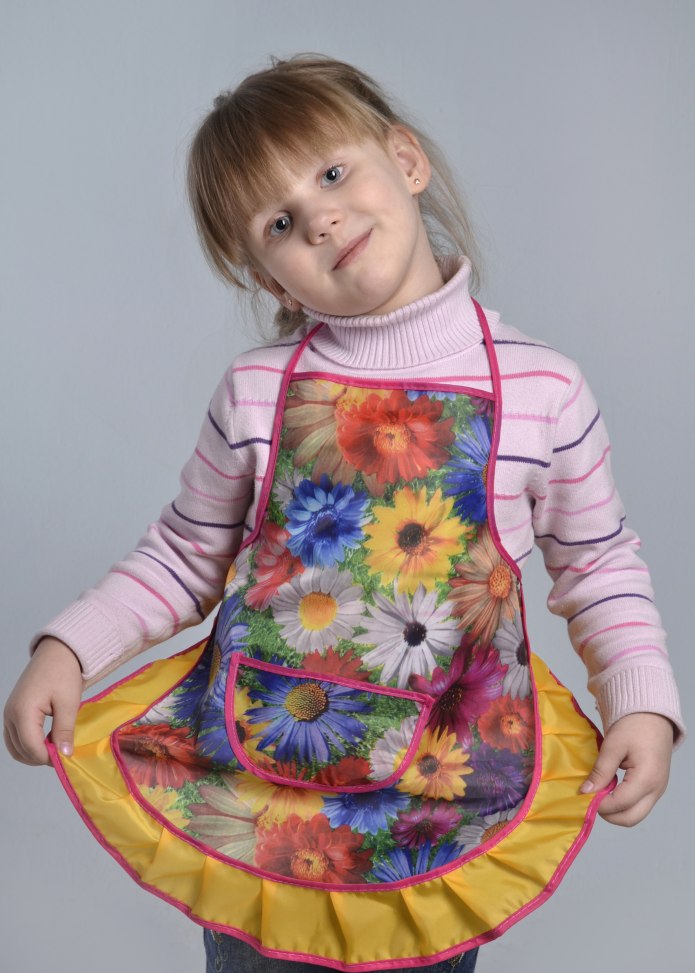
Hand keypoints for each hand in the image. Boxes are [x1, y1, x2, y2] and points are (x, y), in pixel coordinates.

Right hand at [3, 637, 82, 765]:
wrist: (58, 652)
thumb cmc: (64, 673)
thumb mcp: (68, 703)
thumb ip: (64, 731)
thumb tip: (64, 755)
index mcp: (22, 712)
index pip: (31, 748)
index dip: (48, 758)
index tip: (66, 758)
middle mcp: (10, 714)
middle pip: (20, 750)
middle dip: (41, 757)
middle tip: (62, 754)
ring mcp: (9, 713)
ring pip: (15, 747)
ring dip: (33, 753)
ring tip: (56, 747)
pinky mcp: (13, 712)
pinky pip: (15, 737)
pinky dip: (28, 744)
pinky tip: (47, 739)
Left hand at [579, 712, 672, 825]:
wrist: (652, 716)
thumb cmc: (634, 726)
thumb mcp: (613, 746)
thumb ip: (601, 771)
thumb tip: (586, 791)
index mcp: (647, 778)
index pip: (620, 804)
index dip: (599, 803)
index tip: (583, 794)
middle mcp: (656, 790)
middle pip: (630, 819)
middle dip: (608, 813)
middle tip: (591, 797)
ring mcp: (657, 791)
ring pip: (634, 815)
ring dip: (615, 809)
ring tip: (600, 791)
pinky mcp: (655, 788)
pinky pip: (638, 805)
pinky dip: (623, 803)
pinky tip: (610, 788)